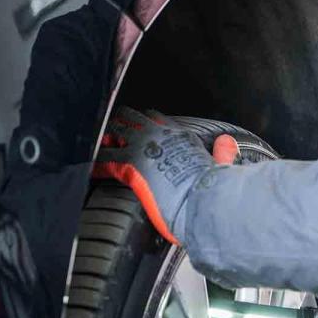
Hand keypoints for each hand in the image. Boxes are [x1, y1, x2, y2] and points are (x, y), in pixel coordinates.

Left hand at [93, 106, 238, 243]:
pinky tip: (90, 168)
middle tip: (113, 135)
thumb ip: (223, 152)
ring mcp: (143, 147)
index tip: (142, 126)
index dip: (147, 122)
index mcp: (181, 136)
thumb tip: (227, 143)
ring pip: (115, 131)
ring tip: (99, 145)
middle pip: (132, 117)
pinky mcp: (129, 164)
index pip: (158, 119)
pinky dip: (97, 163)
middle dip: (122, 124)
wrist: (203, 200)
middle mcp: (160, 135)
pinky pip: (105, 158)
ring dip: (107, 138)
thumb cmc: (213, 188)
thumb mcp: (222, 164)